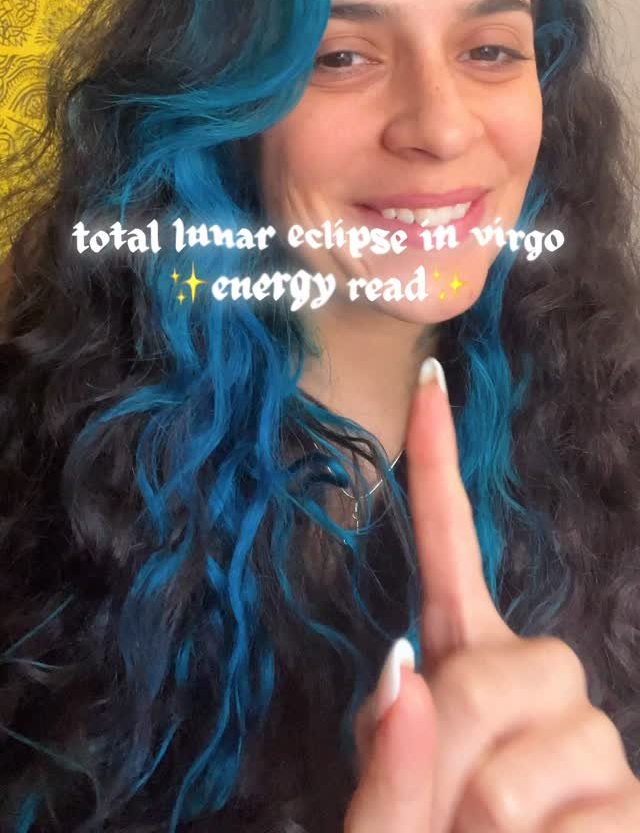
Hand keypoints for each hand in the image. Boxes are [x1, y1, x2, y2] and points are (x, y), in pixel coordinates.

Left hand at [345, 359, 639, 830]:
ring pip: (563, 741)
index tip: (429, 382)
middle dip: (470, 741)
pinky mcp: (633, 806)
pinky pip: (610, 806)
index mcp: (458, 672)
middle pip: (510, 662)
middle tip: (452, 821)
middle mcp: (532, 695)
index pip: (447, 552)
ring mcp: (589, 749)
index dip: (436, 470)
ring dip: (505, 818)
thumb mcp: (380, 829)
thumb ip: (385, 773)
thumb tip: (406, 669)